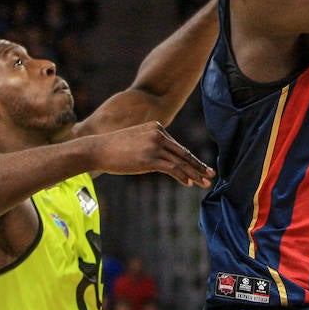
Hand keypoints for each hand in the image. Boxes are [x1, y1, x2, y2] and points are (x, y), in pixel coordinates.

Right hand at [85, 121, 215, 186]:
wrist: (97, 149)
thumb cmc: (114, 148)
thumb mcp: (136, 141)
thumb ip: (150, 145)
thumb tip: (162, 160)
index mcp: (157, 127)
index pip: (177, 146)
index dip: (189, 159)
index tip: (200, 167)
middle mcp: (158, 134)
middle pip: (183, 152)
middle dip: (198, 165)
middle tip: (211, 174)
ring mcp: (155, 146)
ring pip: (181, 162)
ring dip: (195, 173)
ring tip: (205, 183)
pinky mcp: (150, 158)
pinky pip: (172, 168)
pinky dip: (183, 176)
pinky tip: (189, 183)